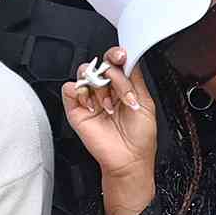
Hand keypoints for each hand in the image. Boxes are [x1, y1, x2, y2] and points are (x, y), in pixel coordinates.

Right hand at [63, 49, 157, 214]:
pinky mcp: (76, 110)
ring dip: (98, 85)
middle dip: (111, 74)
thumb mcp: (145, 103)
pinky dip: (80, 92)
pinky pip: (69, 89)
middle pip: (100, 64)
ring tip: (108, 104)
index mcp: (122, 87)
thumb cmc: (140, 138)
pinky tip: (92, 106)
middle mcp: (106, 91)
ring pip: (84, 72)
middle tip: (120, 91)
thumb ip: (135, 80)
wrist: (129, 160)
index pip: (115, 62)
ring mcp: (91, 99)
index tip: (121, 56)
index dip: (116, 55)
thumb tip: (128, 61)